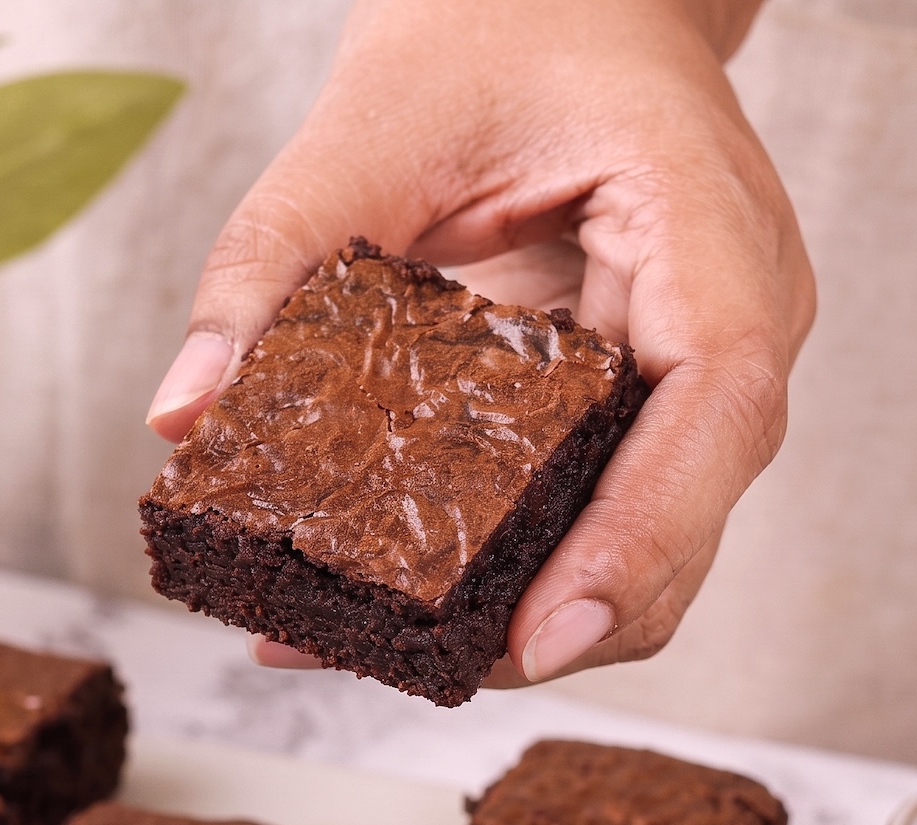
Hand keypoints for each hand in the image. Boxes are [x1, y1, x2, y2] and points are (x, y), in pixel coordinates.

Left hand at [146, 0, 813, 685]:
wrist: (558, 0)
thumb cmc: (501, 30)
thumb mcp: (366, 125)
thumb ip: (271, 262)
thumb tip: (185, 418)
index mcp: (711, 238)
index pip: (719, 411)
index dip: (643, 540)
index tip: (544, 634)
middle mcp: (731, 321)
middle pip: (683, 518)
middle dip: (560, 617)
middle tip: (410, 665)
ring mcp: (691, 371)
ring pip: (641, 541)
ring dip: (521, 611)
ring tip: (362, 644)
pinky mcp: (636, 400)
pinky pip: (590, 507)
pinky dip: (506, 564)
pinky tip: (389, 593)